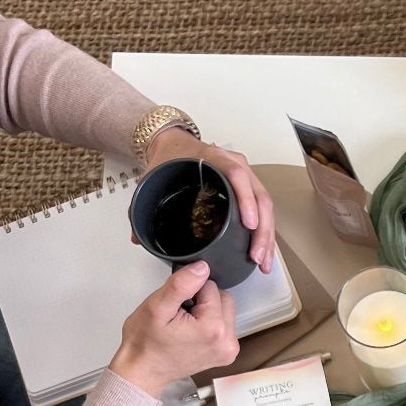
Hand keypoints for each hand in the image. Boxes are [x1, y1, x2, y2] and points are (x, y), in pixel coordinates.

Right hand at [108, 261, 239, 397]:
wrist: (142, 370)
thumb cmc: (146, 344)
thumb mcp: (156, 307)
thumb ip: (181, 285)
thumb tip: (202, 268)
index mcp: (214, 329)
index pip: (211, 287)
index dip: (191, 291)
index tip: (177, 306)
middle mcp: (227, 342)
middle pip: (223, 298)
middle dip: (201, 300)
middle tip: (180, 315)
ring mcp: (229, 349)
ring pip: (224, 310)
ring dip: (206, 311)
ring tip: (185, 324)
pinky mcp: (226, 353)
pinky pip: (224, 324)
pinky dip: (209, 323)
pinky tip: (192, 332)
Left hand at [145, 127, 275, 272]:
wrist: (175, 143)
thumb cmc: (169, 157)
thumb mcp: (155, 176)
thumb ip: (143, 206)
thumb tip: (138, 238)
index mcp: (214, 158)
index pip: (237, 176)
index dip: (246, 200)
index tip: (249, 224)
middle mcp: (236, 165)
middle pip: (259, 197)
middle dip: (262, 230)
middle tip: (257, 255)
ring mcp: (246, 176)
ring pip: (265, 207)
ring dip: (267, 236)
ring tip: (263, 261)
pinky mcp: (249, 188)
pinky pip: (263, 210)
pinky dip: (265, 232)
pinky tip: (263, 252)